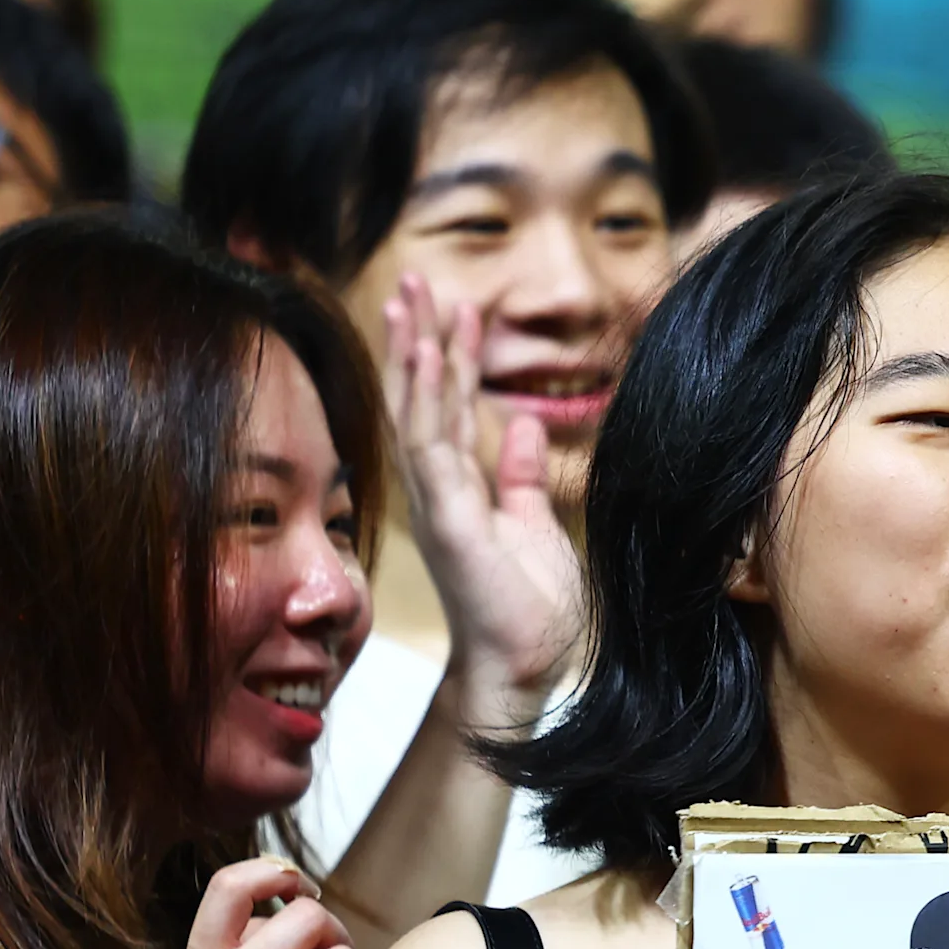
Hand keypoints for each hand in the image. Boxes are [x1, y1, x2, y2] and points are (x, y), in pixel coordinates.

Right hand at [381, 274, 584, 719]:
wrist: (523, 667)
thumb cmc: (526, 608)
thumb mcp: (534, 524)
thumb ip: (523, 475)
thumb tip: (525, 426)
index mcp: (460, 488)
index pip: (446, 408)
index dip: (447, 356)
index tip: (454, 306)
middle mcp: (437, 489)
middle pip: (419, 398)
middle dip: (416, 337)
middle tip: (416, 281)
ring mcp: (436, 501)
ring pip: (417, 410)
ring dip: (414, 352)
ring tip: (414, 299)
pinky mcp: (446, 517)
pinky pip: (429, 444)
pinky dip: (424, 395)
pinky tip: (423, 353)